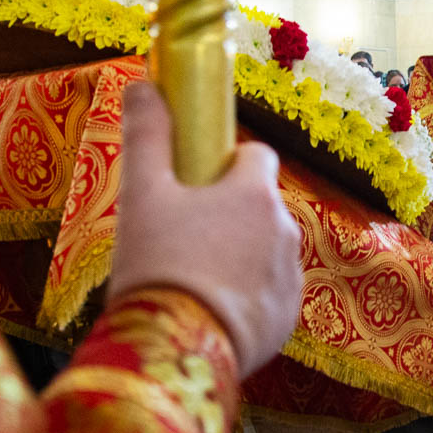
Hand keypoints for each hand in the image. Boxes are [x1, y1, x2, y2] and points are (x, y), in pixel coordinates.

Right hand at [110, 82, 302, 374]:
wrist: (177, 350)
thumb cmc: (158, 264)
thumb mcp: (141, 194)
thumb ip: (146, 134)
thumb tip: (143, 83)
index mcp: (255, 193)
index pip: (256, 155)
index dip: (226, 162)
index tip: (194, 180)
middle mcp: (285, 229)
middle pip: (260, 205)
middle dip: (229, 212)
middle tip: (181, 235)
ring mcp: (291, 275)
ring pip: (266, 249)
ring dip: (240, 253)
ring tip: (191, 277)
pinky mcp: (288, 318)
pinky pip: (269, 292)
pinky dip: (247, 294)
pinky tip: (210, 309)